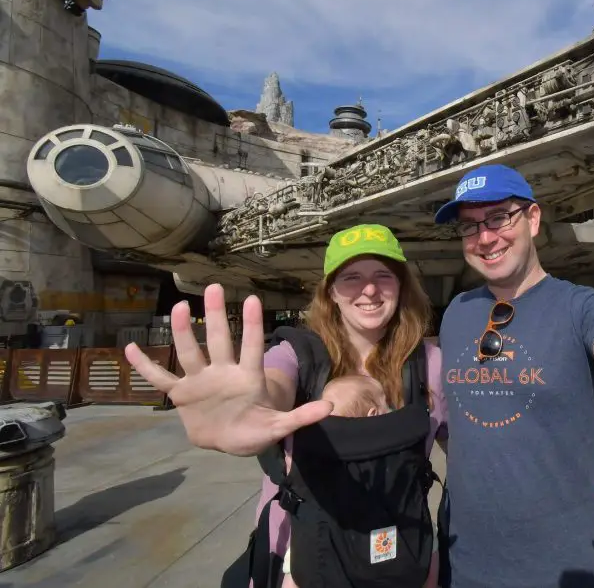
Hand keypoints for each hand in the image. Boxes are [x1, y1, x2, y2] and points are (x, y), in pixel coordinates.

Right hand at [124, 284, 333, 455]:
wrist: (232, 440)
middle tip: (214, 287)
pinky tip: (128, 348)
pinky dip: (145, 366)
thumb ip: (301, 417)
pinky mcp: (181, 394)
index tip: (253, 300)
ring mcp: (200, 381)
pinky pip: (160, 378)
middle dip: (218, 316)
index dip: (252, 326)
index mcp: (247, 378)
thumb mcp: (279, 427)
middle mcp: (223, 372)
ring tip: (179, 308)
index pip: (252, 347)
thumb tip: (331, 406)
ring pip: (190, 353)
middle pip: (219, 341)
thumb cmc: (257, 429)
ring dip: (183, 333)